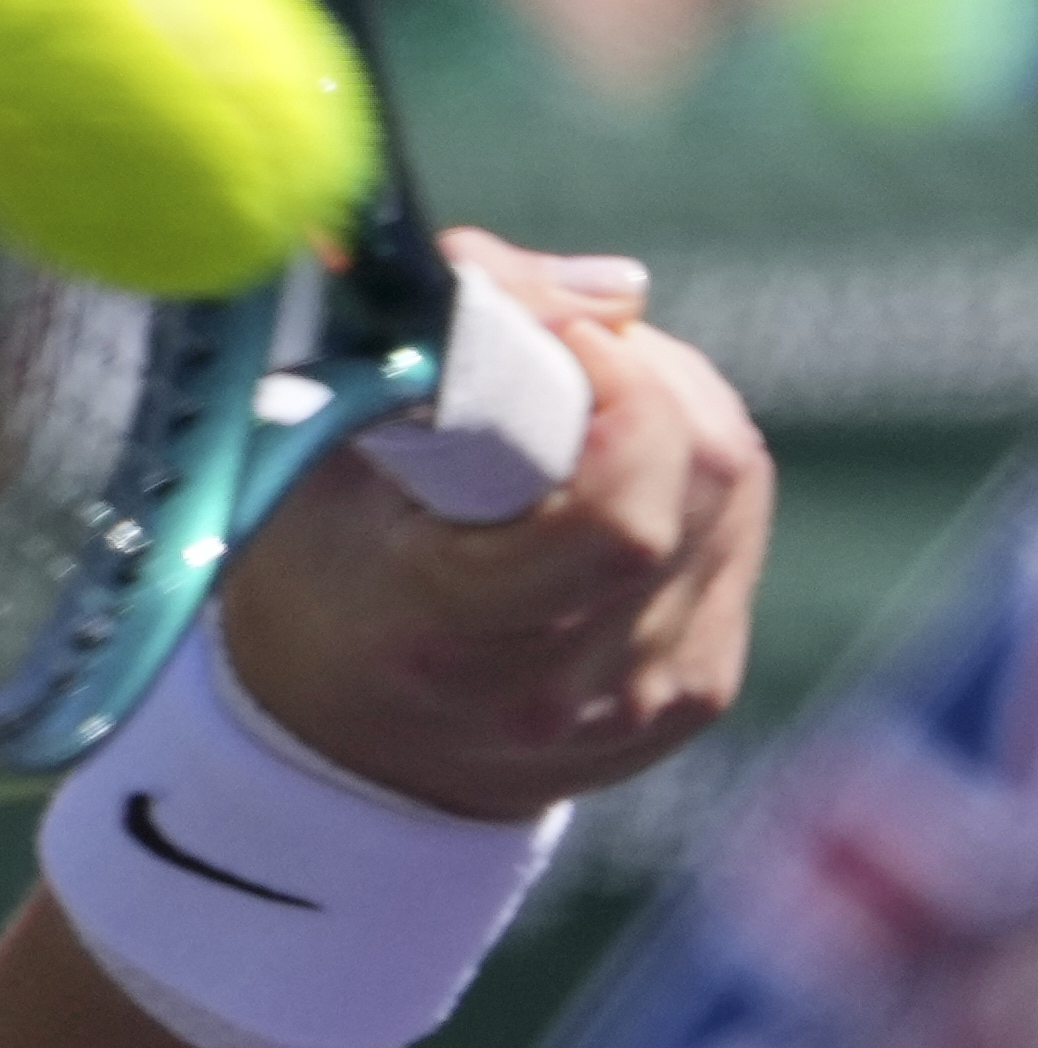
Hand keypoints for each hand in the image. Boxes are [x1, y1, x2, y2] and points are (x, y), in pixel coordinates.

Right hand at [219, 229, 771, 822]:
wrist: (349, 762)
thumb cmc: (313, 587)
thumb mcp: (313, 464)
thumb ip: (429, 349)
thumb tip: (609, 284)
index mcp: (454, 637)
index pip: (617, 517)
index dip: (609, 386)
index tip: (539, 326)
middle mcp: (569, 686)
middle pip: (698, 476)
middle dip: (641, 368)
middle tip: (560, 337)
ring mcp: (650, 697)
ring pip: (731, 487)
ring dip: (669, 403)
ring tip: (574, 395)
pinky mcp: (701, 688)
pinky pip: (734, 528)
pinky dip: (683, 465)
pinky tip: (604, 464)